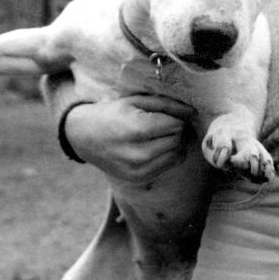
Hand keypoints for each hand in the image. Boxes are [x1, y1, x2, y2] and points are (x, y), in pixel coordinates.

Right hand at [64, 96, 195, 183]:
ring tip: (159, 134)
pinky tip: (154, 146)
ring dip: (174, 143)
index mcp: (137, 130)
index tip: (168, 113)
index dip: (176, 117)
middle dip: (176, 130)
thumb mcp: (137, 101)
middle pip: (177, 140)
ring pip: (177, 155)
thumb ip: (167, 104)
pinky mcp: (140, 178)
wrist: (85, 137)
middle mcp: (139, 154)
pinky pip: (168, 166)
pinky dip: (167, 155)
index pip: (176, 126)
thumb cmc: (113, 114)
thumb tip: (193, 112)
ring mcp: (139, 170)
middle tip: (164, 122)